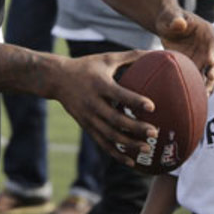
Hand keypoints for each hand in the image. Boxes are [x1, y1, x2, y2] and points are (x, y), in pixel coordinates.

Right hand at [48, 51, 160, 165]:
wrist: (57, 79)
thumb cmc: (87, 66)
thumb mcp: (106, 58)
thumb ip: (130, 57)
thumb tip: (156, 52)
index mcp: (99, 84)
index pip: (118, 94)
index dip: (135, 101)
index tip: (152, 106)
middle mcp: (93, 103)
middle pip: (115, 119)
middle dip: (135, 128)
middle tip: (154, 132)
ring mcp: (88, 117)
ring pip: (109, 135)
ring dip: (128, 144)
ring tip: (147, 148)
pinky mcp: (86, 126)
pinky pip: (102, 143)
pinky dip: (116, 154)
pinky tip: (131, 161)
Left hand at [154, 9, 213, 94]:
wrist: (167, 27)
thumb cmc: (169, 18)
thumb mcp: (170, 17)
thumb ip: (175, 19)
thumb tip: (179, 23)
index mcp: (207, 32)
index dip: (213, 51)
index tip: (210, 61)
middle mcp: (210, 47)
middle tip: (211, 78)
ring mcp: (206, 58)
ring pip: (213, 73)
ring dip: (211, 83)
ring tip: (206, 95)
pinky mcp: (199, 67)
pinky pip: (203, 79)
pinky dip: (202, 88)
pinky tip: (198, 99)